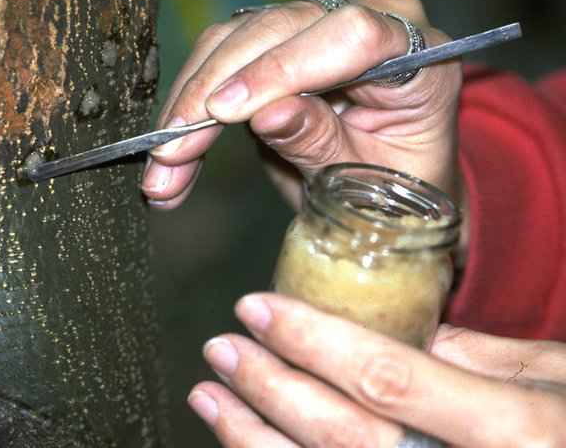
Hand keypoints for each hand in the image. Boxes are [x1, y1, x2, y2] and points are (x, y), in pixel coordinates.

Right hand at [141, 0, 463, 212]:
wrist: (385, 187)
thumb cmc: (393, 189)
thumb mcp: (367, 182)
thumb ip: (323, 144)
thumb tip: (269, 115)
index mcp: (416, 54)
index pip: (350, 36)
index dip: (281, 70)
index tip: (227, 113)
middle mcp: (367, 20)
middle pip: (278, 29)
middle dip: (213, 93)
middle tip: (172, 154)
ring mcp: (318, 24)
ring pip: (234, 39)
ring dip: (188, 103)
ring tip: (163, 168)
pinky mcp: (276, 40)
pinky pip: (219, 55)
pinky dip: (187, 104)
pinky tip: (168, 148)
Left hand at [189, 293, 565, 446]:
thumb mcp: (557, 380)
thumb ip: (480, 357)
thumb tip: (400, 330)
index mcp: (509, 430)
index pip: (385, 377)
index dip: (310, 341)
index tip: (255, 307)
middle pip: (340, 434)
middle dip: (270, 387)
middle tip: (220, 348)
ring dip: (252, 438)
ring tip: (209, 398)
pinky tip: (247, 444)